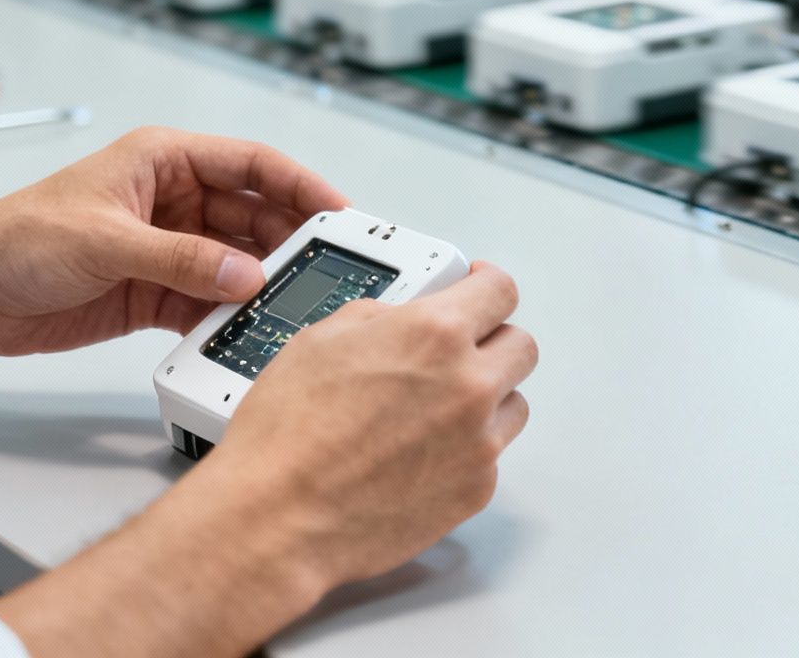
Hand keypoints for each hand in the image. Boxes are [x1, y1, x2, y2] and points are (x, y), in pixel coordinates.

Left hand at [0, 127, 348, 356]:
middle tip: (328, 269)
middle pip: (253, 215)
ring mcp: (166, 247)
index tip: (338, 212)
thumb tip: (245, 273)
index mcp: (162, 160)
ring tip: (295, 306)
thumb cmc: (16, 237)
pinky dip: (230, 316)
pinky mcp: (154, 291)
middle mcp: (171, 200)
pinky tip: (250, 331)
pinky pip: (209, 301)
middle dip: (290, 240)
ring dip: (262, 283)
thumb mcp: (107, 241)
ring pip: (236, 261)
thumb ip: (182, 259)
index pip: (250, 163)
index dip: (299, 184)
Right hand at [189, 262, 535, 590]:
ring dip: (485, 397)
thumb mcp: (319, 341)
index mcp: (433, 334)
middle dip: (491, 340)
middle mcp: (468, 385)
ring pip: (513, 403)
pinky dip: (465, 448)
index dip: (485, 283)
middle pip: (521, 346)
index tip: (476, 288)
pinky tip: (419, 453)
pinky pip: (490, 455)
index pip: (498, 289)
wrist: (278, 516)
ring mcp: (479, 442)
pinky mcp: (475, 490)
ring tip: (434, 408)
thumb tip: (396, 320)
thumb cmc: (288, 434)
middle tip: (458, 349)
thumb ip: (377, 318)